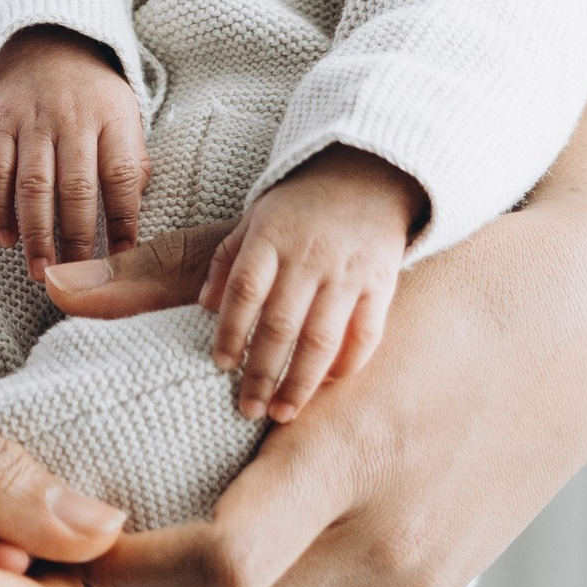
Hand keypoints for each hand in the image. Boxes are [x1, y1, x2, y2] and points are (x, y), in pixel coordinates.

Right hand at [0, 27, 145, 278]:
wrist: (48, 43)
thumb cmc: (95, 96)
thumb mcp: (126, 116)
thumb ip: (130, 163)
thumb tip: (129, 224)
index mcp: (113, 118)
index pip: (121, 176)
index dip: (123, 221)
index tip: (121, 258)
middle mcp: (73, 119)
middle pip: (76, 188)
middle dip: (76, 239)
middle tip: (75, 278)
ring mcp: (33, 121)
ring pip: (34, 185)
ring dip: (37, 234)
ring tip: (41, 271)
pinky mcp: (0, 123)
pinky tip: (7, 239)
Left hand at [80, 32, 586, 586]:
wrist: (572, 328)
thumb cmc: (437, 283)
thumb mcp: (317, 279)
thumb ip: (174, 280)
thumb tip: (56, 279)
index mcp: (351, 450)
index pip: (219, 565)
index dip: (123, 574)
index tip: (64, 539)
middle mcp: (386, 541)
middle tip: (51, 578)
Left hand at [200, 146, 424, 421]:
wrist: (368, 174)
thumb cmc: (301, 204)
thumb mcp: (255, 217)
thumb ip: (228, 260)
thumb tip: (204, 306)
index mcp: (271, 237)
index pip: (245, 291)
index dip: (231, 332)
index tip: (221, 366)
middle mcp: (308, 256)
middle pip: (280, 325)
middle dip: (261, 373)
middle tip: (247, 408)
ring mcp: (348, 271)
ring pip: (321, 338)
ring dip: (300, 382)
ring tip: (282, 411)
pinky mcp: (381, 282)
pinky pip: (366, 333)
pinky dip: (348, 364)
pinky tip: (328, 385)